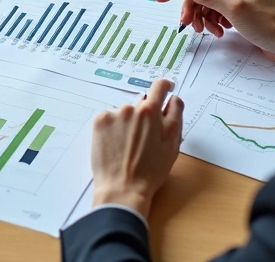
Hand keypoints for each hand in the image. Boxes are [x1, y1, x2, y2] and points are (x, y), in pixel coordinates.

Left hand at [90, 79, 184, 218]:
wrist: (123, 188)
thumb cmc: (151, 170)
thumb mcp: (172, 144)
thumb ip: (175, 116)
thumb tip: (173, 99)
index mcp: (150, 111)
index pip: (159, 86)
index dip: (165, 86)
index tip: (167, 89)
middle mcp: (130, 107)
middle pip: (141, 104)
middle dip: (146, 116)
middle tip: (145, 139)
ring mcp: (112, 114)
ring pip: (125, 113)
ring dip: (128, 123)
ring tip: (129, 146)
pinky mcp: (98, 122)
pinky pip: (110, 119)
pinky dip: (114, 129)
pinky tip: (117, 145)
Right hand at [154, 0, 274, 63]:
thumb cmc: (267, 23)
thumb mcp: (234, 9)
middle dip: (193, 9)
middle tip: (189, 26)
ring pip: (208, 5)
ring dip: (204, 18)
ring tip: (209, 31)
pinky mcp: (240, 11)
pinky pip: (217, 13)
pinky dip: (214, 23)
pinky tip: (219, 32)